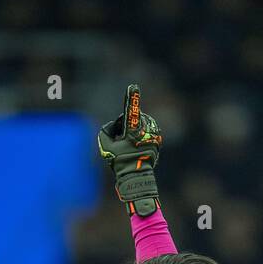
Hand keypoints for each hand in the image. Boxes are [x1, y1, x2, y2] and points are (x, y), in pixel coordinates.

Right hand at [97, 83, 162, 216]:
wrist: (136, 176)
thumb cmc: (120, 162)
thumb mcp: (105, 146)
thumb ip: (106, 130)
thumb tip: (114, 125)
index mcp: (133, 131)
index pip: (131, 111)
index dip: (131, 98)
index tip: (133, 87)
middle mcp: (145, 130)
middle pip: (132, 118)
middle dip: (125, 126)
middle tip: (122, 141)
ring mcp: (153, 134)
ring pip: (140, 123)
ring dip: (133, 129)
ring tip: (130, 145)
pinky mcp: (157, 138)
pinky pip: (146, 130)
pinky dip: (140, 135)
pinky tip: (137, 146)